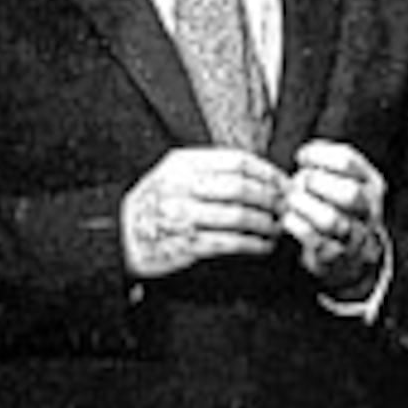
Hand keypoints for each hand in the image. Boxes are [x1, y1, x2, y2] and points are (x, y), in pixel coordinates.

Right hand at [122, 147, 285, 278]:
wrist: (119, 237)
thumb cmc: (155, 202)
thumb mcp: (173, 172)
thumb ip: (209, 166)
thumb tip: (260, 170)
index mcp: (183, 164)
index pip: (238, 161)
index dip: (267, 172)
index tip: (284, 181)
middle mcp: (183, 188)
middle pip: (243, 188)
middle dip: (273, 198)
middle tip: (288, 206)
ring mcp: (183, 217)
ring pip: (240, 216)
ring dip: (268, 223)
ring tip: (279, 227)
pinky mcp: (186, 246)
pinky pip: (230, 243)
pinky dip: (254, 244)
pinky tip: (265, 246)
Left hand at [282, 139, 390, 300]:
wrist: (352, 253)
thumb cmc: (338, 205)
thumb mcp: (343, 178)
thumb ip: (326, 161)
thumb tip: (305, 156)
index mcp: (372, 183)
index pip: (348, 161)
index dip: (319, 155)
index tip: (302, 157)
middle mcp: (368, 209)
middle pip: (349, 194)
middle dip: (318, 183)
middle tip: (302, 181)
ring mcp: (355, 235)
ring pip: (331, 220)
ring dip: (305, 206)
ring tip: (292, 200)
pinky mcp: (336, 256)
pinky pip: (315, 241)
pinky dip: (297, 226)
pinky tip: (289, 218)